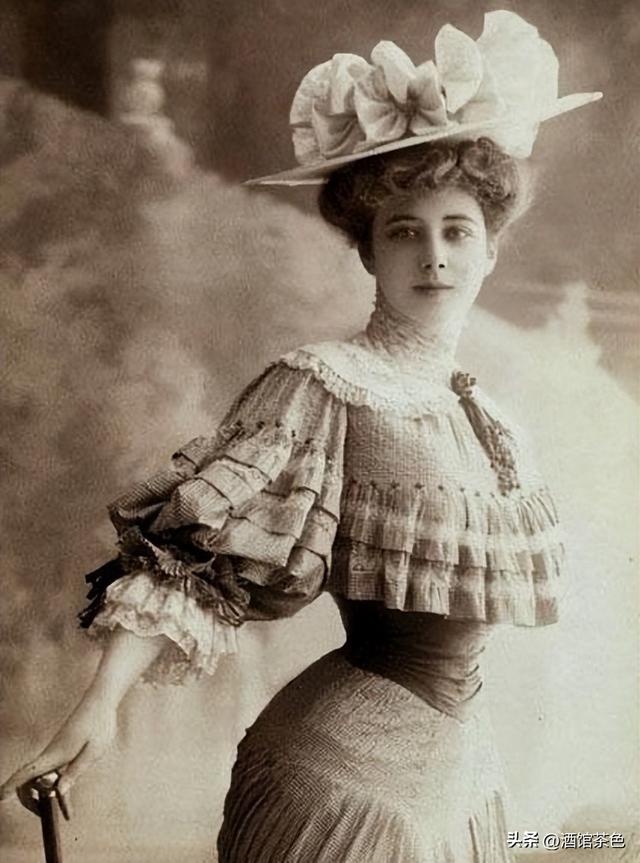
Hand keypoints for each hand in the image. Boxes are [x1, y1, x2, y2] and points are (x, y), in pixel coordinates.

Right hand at [0, 693, 117, 819]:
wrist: (101, 701)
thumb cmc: (99, 725)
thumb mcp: (93, 751)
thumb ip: (75, 772)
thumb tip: (58, 793)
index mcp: (56, 754)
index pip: (27, 772)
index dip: (11, 785)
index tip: (0, 797)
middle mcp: (51, 753)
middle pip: (28, 779)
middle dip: (30, 798)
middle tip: (44, 814)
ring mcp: (56, 751)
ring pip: (42, 777)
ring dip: (45, 796)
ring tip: (64, 812)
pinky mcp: (63, 750)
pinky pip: (54, 773)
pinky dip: (57, 788)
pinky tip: (68, 801)